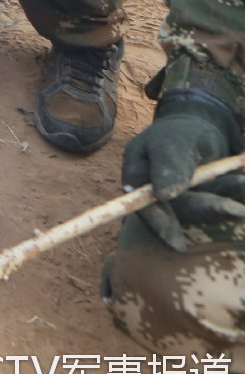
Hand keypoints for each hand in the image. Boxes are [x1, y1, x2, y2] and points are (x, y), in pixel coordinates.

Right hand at [122, 94, 244, 251]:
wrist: (203, 128)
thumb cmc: (181, 132)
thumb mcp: (173, 142)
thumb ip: (168, 165)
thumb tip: (161, 195)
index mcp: (139, 175)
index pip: (143, 206)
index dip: (159, 226)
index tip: (179, 245)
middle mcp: (158, 191)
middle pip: (179, 209)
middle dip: (208, 209)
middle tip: (235, 210)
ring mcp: (184, 197)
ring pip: (203, 207)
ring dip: (225, 202)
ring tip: (242, 188)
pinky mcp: (206, 198)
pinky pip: (220, 199)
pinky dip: (234, 192)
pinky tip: (241, 181)